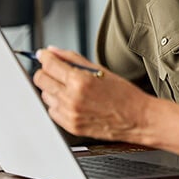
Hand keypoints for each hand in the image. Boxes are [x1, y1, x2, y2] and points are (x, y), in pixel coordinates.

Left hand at [32, 46, 151, 142]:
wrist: (137, 119)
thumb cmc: (124, 94)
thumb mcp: (100, 69)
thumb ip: (73, 59)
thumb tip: (53, 52)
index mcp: (80, 81)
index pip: (49, 64)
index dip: (44, 57)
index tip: (43, 55)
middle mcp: (71, 99)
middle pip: (41, 80)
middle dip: (46, 71)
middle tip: (55, 70)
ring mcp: (69, 114)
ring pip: (45, 95)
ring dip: (52, 88)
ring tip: (70, 88)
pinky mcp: (70, 126)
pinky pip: (52, 111)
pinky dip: (58, 104)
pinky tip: (72, 101)